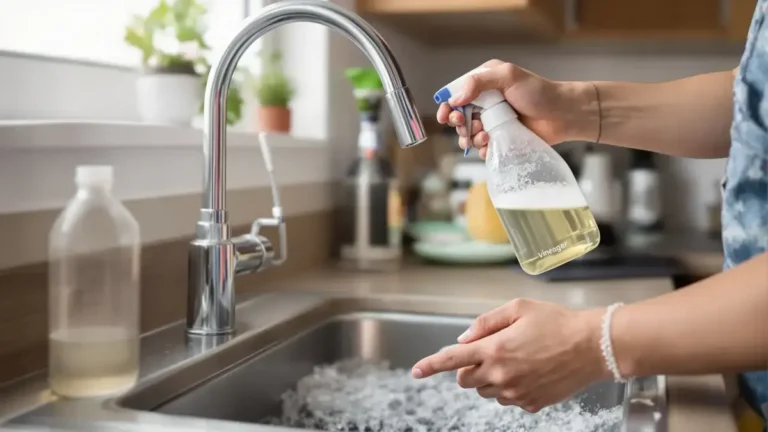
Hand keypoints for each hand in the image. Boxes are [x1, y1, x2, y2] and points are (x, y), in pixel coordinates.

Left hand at [411, 299, 608, 411]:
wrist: (592, 346)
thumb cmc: (556, 322)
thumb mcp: (518, 309)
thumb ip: (486, 322)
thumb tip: (464, 337)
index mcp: (494, 349)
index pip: (451, 360)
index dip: (430, 365)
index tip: (416, 371)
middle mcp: (501, 375)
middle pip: (466, 381)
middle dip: (469, 368)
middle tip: (488, 353)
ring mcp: (516, 392)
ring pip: (486, 392)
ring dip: (489, 379)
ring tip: (515, 360)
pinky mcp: (531, 404)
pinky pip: (509, 400)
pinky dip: (511, 388)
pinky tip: (530, 372)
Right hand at [437, 59, 597, 158]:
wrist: (563, 115)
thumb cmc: (539, 92)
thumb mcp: (508, 76)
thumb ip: (479, 82)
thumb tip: (455, 99)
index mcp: (484, 84)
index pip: (456, 94)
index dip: (447, 106)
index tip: (445, 117)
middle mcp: (486, 103)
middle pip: (459, 117)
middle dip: (458, 124)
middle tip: (465, 127)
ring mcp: (493, 122)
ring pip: (469, 135)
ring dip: (471, 138)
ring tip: (483, 137)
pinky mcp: (501, 139)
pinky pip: (483, 148)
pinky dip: (482, 150)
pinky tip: (490, 146)